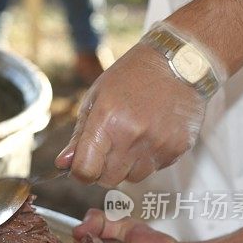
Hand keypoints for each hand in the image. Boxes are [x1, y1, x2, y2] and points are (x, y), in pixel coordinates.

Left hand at [56, 42, 207, 186]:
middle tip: (109, 148)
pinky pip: (156, 169)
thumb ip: (78, 136)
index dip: (80, 172)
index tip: (83, 165)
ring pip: (133, 178)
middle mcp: (133, 136)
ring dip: (127, 166)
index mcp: (107, 121)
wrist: (177, 62)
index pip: (86, 171)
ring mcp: (158, 144)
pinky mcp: (179, 148)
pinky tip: (152, 135)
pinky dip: (150, 159)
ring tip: (133, 138)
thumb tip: (62, 164)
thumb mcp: (95, 99)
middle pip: (108, 180)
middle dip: (103, 170)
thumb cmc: (130, 77)